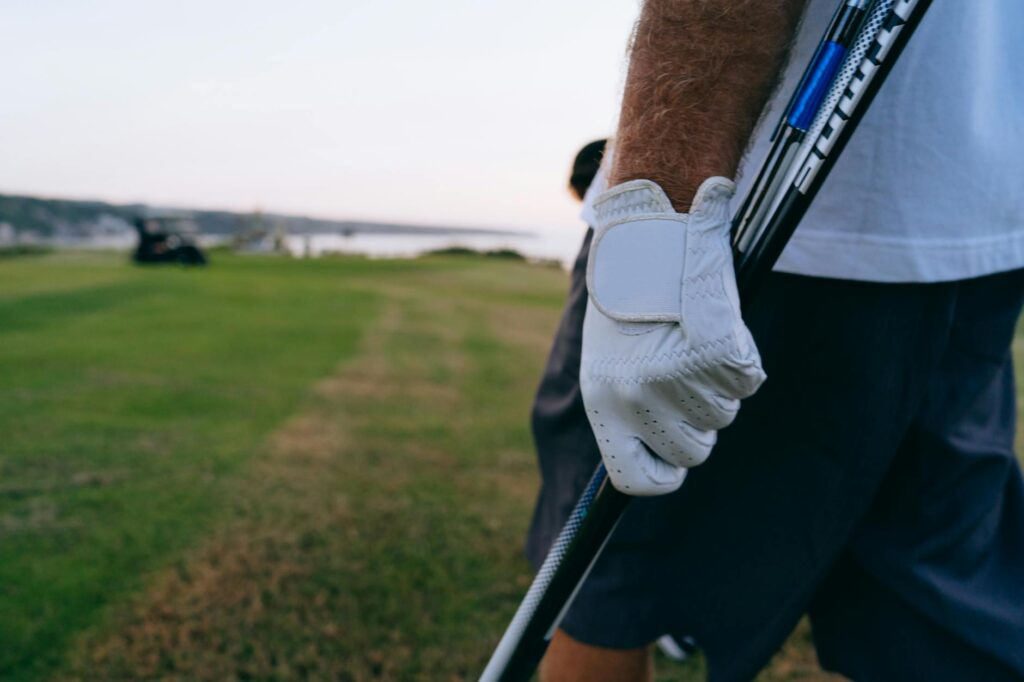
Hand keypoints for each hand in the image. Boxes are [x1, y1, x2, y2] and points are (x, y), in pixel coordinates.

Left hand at [581, 177, 764, 495]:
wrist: (644, 229)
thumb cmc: (630, 293)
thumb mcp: (612, 355)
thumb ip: (632, 407)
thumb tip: (662, 468)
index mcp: (600, 398)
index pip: (634, 479)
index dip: (662, 471)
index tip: (671, 453)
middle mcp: (631, 395)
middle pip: (693, 450)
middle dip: (699, 418)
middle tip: (687, 371)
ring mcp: (670, 377)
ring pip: (722, 414)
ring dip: (720, 384)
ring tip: (696, 340)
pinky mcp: (707, 353)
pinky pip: (746, 381)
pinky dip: (744, 358)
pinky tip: (720, 326)